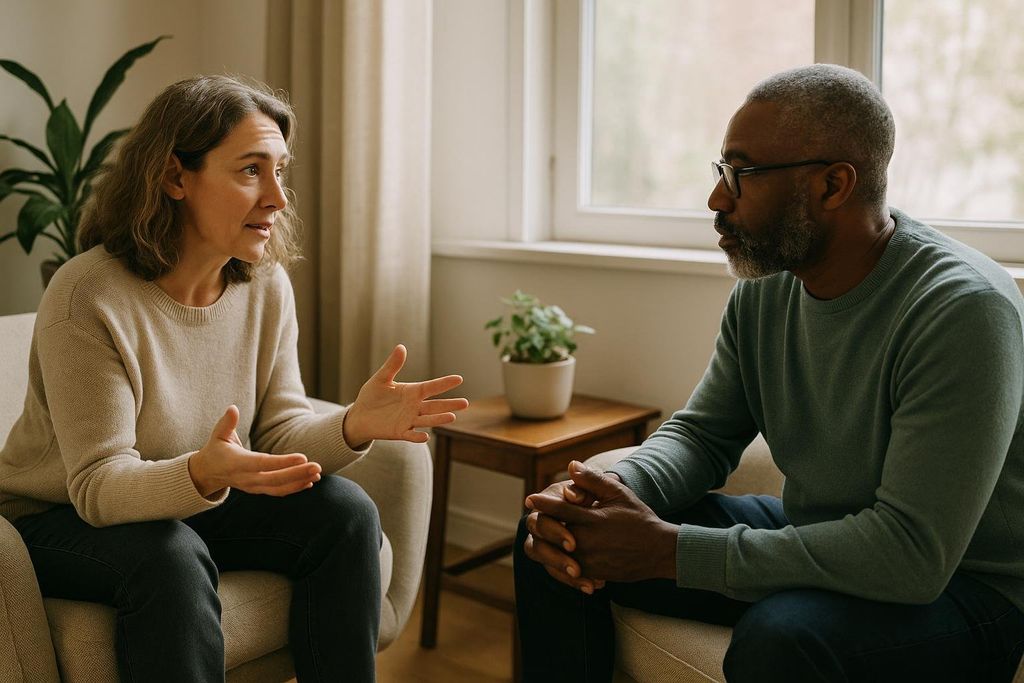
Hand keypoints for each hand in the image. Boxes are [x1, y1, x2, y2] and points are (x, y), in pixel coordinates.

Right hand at [189, 405, 321, 497]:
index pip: (263, 463)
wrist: (207, 473)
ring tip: (317, 474)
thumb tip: (233, 408)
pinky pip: (278, 492)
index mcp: (237, 463)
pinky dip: (294, 488)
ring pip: (279, 488)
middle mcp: (246, 478)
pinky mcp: (258, 490)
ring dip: (299, 482)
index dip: (283, 462)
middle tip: (317, 466)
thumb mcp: (218, 435)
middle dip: (298, 473)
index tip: (303, 457)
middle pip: (275, 479)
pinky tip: (309, 482)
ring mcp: (252, 487)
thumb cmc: (215, 449)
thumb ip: (227, 423)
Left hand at [343, 344, 468, 445]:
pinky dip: (418, 436)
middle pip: (435, 405)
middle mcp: (414, 407)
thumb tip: (401, 347)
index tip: (459, 379)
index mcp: (412, 392)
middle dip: (450, 404)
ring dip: (439, 419)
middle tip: (465, 403)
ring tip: (452, 417)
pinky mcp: (399, 432)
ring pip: (427, 420)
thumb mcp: (381, 379)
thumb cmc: (372, 396)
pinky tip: (426, 436)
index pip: (431, 387)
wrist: (359, 416)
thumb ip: (392, 365)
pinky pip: (410, 435)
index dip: (444, 383)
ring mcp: (408, 420)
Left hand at [526, 461, 677, 582]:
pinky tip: (557, 554)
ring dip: (547, 543)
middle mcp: (587, 541)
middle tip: (531, 516)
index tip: (530, 498)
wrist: (658, 551)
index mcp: (592, 519)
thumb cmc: (639, 518)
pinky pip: (568, 569)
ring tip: (540, 536)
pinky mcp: (592, 573)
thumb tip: (572, 465)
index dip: (543, 503)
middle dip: (541, 524)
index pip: (559, 510)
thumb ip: (593, 481)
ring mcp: (588, 560)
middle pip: (552, 533)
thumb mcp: (618, 494)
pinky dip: (560, 562)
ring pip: (556, 553)